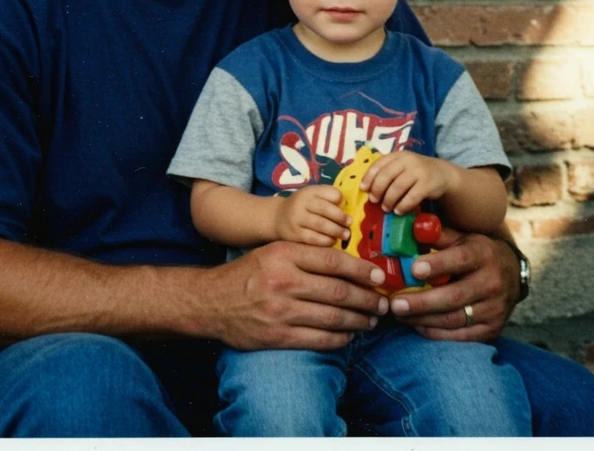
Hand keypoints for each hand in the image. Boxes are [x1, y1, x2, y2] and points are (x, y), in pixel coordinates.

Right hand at [203, 241, 388, 350]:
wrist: (210, 302)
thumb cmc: (247, 274)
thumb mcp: (272, 252)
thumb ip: (305, 255)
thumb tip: (348, 263)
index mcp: (284, 254)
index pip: (334, 261)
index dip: (362, 270)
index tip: (379, 277)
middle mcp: (283, 281)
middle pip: (339, 291)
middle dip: (368, 299)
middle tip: (383, 303)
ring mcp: (281, 311)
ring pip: (334, 317)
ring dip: (359, 320)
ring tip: (371, 320)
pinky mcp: (277, 336)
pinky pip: (319, 340)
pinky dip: (340, 339)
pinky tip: (349, 335)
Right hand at [273, 185, 350, 245]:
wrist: (277, 218)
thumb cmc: (302, 208)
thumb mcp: (312, 197)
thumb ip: (328, 199)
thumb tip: (348, 208)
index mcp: (309, 191)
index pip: (329, 192)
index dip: (340, 200)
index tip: (347, 208)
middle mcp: (301, 203)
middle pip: (325, 209)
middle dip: (340, 217)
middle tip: (349, 224)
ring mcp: (296, 219)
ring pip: (320, 224)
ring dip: (336, 230)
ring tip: (345, 235)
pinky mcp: (294, 234)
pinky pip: (313, 239)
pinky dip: (325, 241)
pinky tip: (332, 241)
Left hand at [359, 150, 454, 215]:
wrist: (441, 173)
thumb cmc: (414, 173)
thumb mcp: (401, 167)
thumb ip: (386, 173)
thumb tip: (366, 189)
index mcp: (397, 155)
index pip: (378, 164)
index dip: (368, 177)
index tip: (363, 189)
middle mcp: (407, 160)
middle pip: (386, 176)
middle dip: (377, 190)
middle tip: (374, 201)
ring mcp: (419, 171)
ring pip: (398, 187)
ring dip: (389, 200)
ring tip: (386, 208)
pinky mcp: (428, 184)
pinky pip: (412, 196)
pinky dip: (403, 205)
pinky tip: (398, 211)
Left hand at [387, 226, 517, 342]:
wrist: (511, 274)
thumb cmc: (476, 253)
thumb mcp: (462, 238)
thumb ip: (437, 236)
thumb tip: (409, 230)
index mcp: (484, 254)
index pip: (461, 260)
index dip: (438, 265)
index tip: (414, 270)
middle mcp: (493, 282)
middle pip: (454, 296)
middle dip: (422, 302)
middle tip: (395, 304)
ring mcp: (495, 308)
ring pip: (454, 318)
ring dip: (423, 319)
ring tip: (399, 314)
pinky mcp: (492, 329)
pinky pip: (460, 335)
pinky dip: (436, 332)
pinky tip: (417, 325)